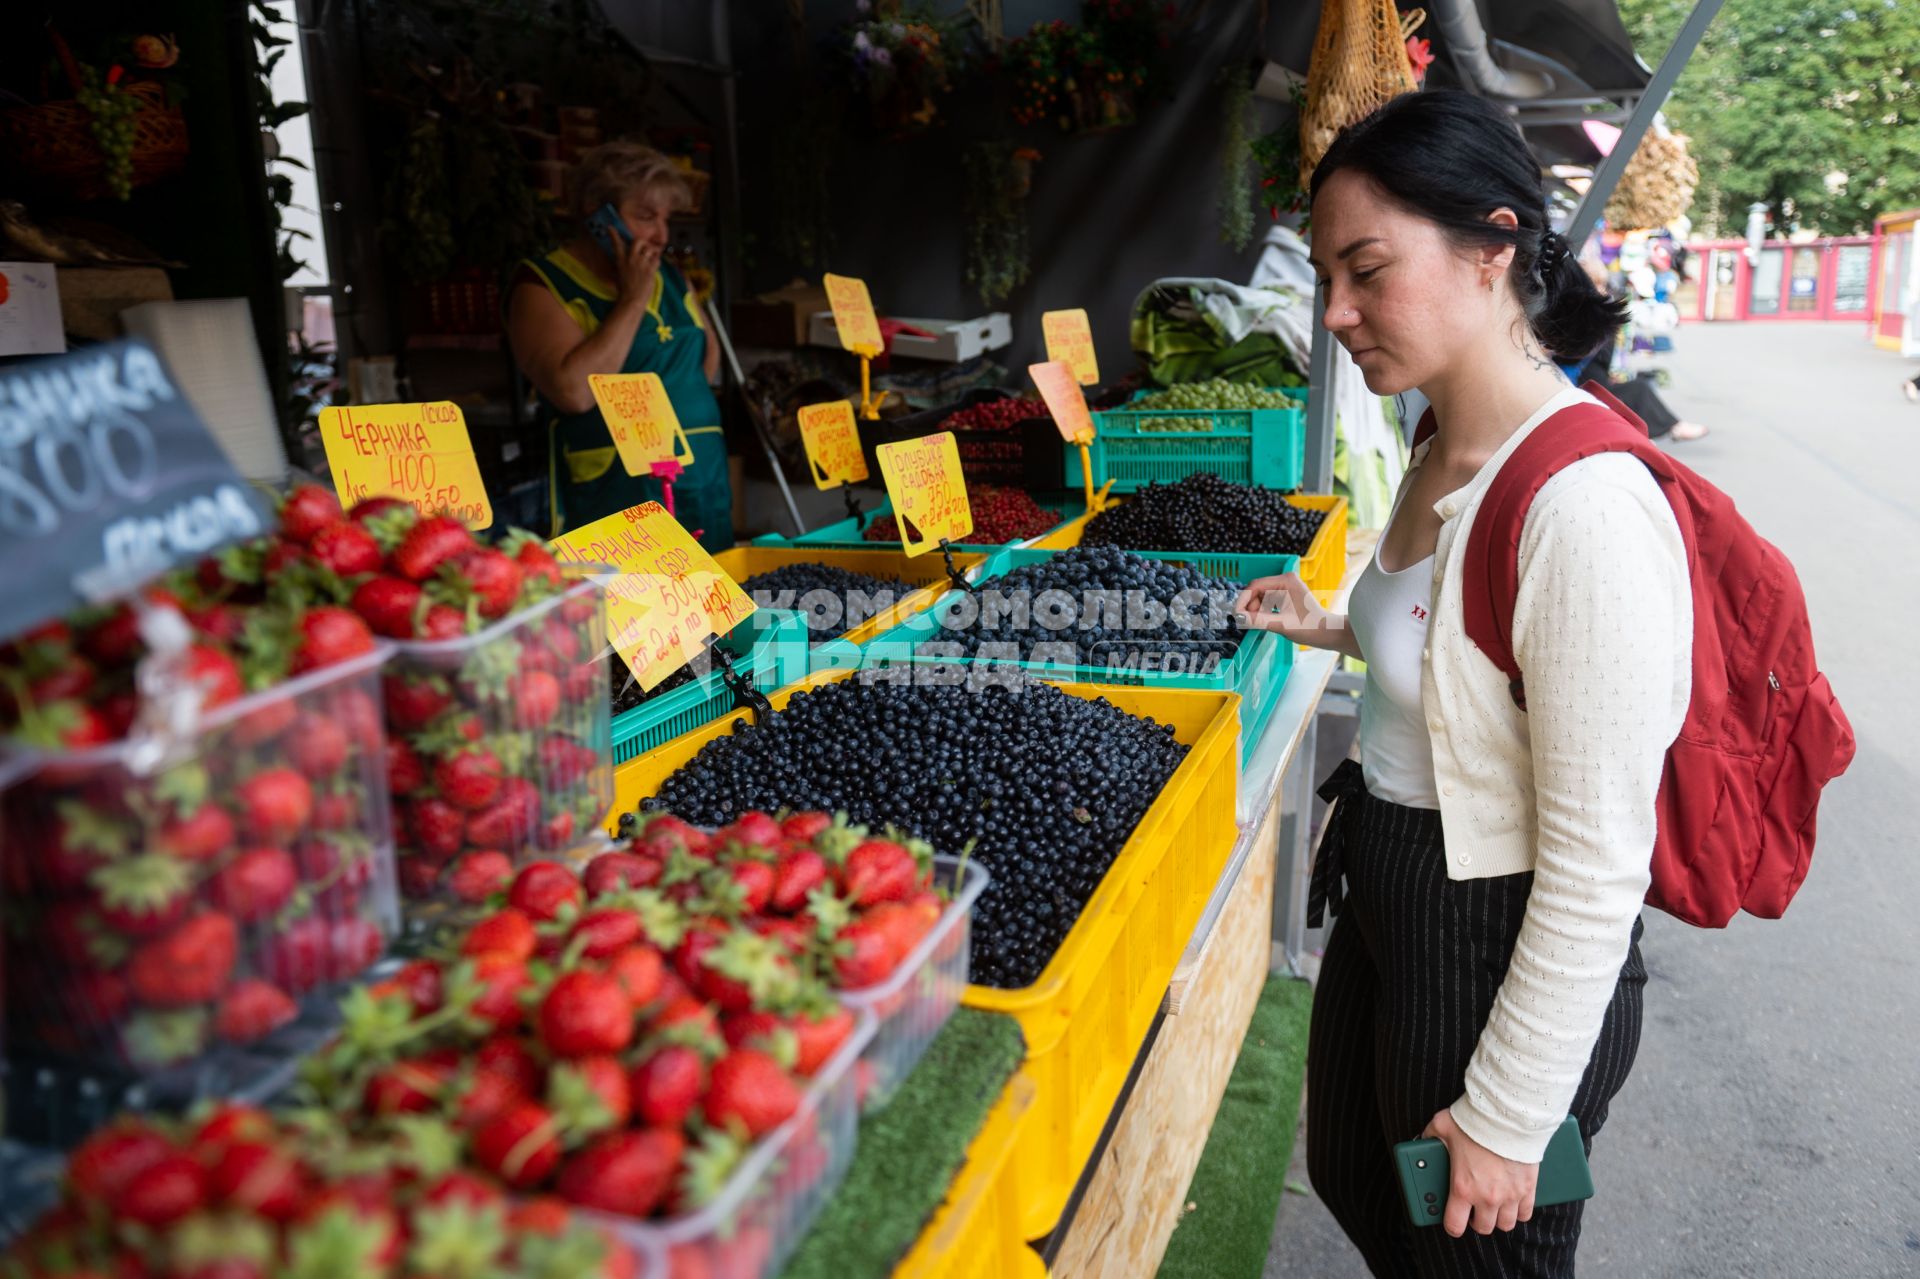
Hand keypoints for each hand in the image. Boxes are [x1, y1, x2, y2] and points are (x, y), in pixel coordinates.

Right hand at [613, 235, 661, 303]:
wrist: (632, 300)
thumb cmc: (624, 290)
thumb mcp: (618, 274)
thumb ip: (621, 264)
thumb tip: (624, 259)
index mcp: (621, 261)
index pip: (617, 244)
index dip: (614, 234)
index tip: (611, 227)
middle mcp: (631, 260)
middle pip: (638, 241)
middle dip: (642, 242)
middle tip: (644, 248)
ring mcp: (641, 264)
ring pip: (650, 249)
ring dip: (651, 253)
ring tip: (649, 260)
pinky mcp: (650, 270)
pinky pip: (657, 260)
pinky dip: (656, 262)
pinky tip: (653, 267)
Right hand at [1232, 572, 1337, 640]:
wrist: (1328, 633)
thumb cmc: (1310, 628)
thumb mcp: (1282, 625)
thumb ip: (1259, 621)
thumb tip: (1239, 618)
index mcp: (1286, 581)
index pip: (1256, 585)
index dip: (1243, 600)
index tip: (1236, 615)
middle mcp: (1285, 580)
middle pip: (1257, 590)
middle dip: (1250, 606)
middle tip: (1247, 622)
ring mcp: (1286, 587)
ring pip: (1260, 596)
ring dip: (1256, 609)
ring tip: (1259, 623)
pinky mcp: (1286, 595)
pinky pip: (1267, 600)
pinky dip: (1263, 610)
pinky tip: (1266, 621)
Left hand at [1423, 1108, 1537, 1237]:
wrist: (1508, 1115)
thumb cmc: (1475, 1122)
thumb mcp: (1442, 1126)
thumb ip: (1431, 1136)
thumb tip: (1423, 1139)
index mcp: (1463, 1187)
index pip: (1455, 1225)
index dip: (1452, 1226)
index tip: (1452, 1222)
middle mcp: (1487, 1196)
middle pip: (1484, 1228)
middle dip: (1477, 1221)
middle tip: (1474, 1211)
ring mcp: (1510, 1195)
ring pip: (1506, 1224)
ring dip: (1499, 1218)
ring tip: (1493, 1207)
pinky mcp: (1528, 1188)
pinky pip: (1526, 1213)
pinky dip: (1520, 1211)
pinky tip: (1513, 1202)